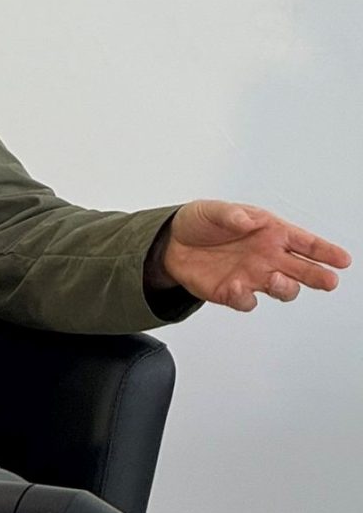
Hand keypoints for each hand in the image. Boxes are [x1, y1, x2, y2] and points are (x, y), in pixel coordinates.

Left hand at [159, 200, 350, 311]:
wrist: (170, 244)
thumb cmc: (199, 223)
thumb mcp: (212, 210)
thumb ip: (231, 214)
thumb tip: (249, 220)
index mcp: (269, 232)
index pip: (304, 242)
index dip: (324, 251)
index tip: (342, 259)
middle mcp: (267, 257)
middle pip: (302, 270)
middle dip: (318, 275)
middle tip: (329, 280)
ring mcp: (252, 276)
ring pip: (282, 289)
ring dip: (285, 287)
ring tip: (277, 279)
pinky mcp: (232, 293)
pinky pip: (247, 301)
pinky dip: (246, 298)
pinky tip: (239, 287)